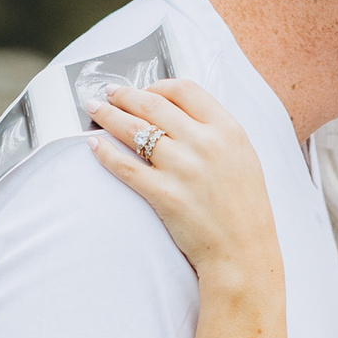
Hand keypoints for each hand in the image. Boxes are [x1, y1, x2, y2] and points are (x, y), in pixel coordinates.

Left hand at [87, 79, 277, 281]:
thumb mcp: (242, 157)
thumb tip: (178, 113)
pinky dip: (105, 152)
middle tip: (109, 92)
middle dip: (124, 95)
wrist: (243, 251)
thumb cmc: (244, 207)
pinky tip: (94, 145)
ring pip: (133, 129)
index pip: (184, 90)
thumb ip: (215, 132)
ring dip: (108, 115)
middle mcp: (204, 143)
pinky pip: (125, 165)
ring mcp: (182, 168)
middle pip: (153, 104)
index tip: (144, 90)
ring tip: (95, 108)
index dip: (157, 85)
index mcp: (227, 129)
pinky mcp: (163, 193)